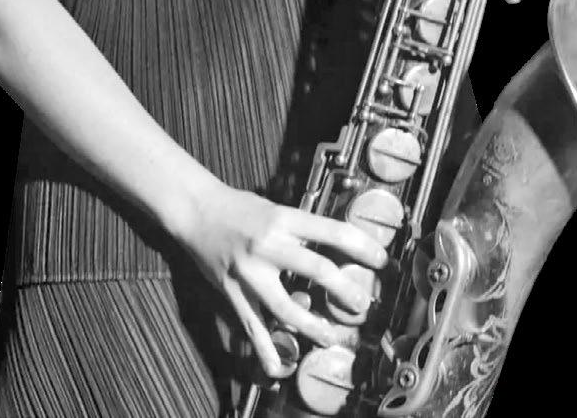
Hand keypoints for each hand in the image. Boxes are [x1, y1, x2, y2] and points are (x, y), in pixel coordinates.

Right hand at [180, 179, 387, 378]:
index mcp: (283, 219)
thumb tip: (335, 243)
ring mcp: (249, 272)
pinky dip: (266, 351)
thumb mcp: (276, 208)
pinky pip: (253, 327)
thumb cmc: (238, 206)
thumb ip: (301, 228)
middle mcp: (268, 245)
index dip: (360, 245)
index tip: (379, 258)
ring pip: (286, 307)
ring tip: (333, 336)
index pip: (330, 232)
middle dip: (344, 289)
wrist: (197, 211)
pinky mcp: (233, 293)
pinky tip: (279, 368)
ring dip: (313, 326)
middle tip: (362, 304)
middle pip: (316, 269)